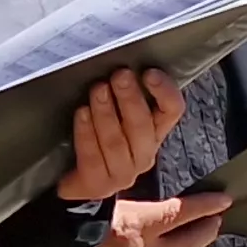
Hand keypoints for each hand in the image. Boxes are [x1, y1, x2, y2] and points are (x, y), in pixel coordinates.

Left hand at [57, 68, 184, 200]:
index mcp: (154, 132)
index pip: (172, 111)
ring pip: (117, 141)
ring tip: (97, 90)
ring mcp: (123, 173)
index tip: (149, 72)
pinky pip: (93, 156)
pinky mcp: (99, 184)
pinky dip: (86, 133)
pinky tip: (81, 114)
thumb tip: (119, 61)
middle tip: (119, 75)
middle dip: (130, 98)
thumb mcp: (115, 113)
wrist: (75, 180)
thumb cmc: (96, 137)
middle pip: (143, 126)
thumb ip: (122, 93)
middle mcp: (144, 154)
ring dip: (106, 113)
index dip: (164, 92)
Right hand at [65, 193, 228, 246]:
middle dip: (207, 228)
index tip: (224, 200)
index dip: (207, 206)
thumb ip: (146, 210)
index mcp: (136, 226)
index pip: (182, 212)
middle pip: (192, 241)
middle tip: (214, 220)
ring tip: (196, 240)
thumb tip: (179, 209)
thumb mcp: (111, 206)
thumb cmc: (79, 228)